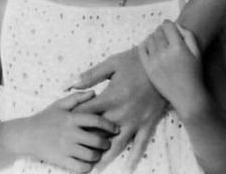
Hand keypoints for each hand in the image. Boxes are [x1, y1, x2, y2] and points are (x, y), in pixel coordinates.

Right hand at [12, 91, 117, 171]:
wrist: (27, 135)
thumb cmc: (45, 118)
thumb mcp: (59, 104)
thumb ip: (77, 98)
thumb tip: (94, 93)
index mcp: (71, 118)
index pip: (96, 120)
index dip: (109, 125)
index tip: (116, 128)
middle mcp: (70, 133)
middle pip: (97, 140)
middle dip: (106, 143)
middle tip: (107, 143)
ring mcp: (66, 148)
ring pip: (91, 155)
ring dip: (98, 155)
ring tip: (98, 153)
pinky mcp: (62, 161)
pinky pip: (82, 167)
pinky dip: (88, 166)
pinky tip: (88, 162)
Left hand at [72, 48, 166, 170]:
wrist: (161, 65)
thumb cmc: (134, 62)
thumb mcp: (110, 65)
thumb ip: (89, 76)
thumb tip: (69, 84)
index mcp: (110, 97)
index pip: (88, 113)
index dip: (75, 121)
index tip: (65, 128)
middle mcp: (122, 113)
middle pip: (100, 132)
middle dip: (87, 143)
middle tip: (76, 154)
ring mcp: (136, 121)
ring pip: (118, 144)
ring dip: (106, 157)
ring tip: (95, 169)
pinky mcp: (148, 124)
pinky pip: (141, 144)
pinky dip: (134, 157)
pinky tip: (127, 168)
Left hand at [138, 22, 203, 115]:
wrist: (187, 97)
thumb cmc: (194, 74)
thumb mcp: (197, 53)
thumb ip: (188, 35)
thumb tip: (176, 25)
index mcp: (178, 47)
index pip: (167, 26)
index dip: (168, 24)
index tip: (169, 26)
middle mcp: (165, 52)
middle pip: (158, 32)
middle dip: (162, 31)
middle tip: (165, 35)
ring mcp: (155, 60)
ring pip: (150, 39)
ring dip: (154, 37)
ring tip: (160, 42)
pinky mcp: (148, 68)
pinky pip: (141, 49)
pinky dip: (145, 44)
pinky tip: (151, 47)